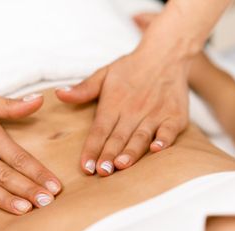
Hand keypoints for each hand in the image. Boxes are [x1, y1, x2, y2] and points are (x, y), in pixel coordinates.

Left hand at [56, 12, 190, 176]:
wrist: (166, 54)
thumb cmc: (132, 68)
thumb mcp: (104, 74)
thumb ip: (84, 89)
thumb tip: (59, 94)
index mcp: (114, 104)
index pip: (99, 130)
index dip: (91, 149)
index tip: (84, 167)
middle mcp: (133, 111)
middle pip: (118, 137)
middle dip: (109, 156)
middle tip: (101, 172)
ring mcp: (155, 114)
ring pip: (140, 136)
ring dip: (131, 151)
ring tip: (121, 165)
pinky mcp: (174, 116)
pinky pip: (168, 130)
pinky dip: (163, 139)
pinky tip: (156, 149)